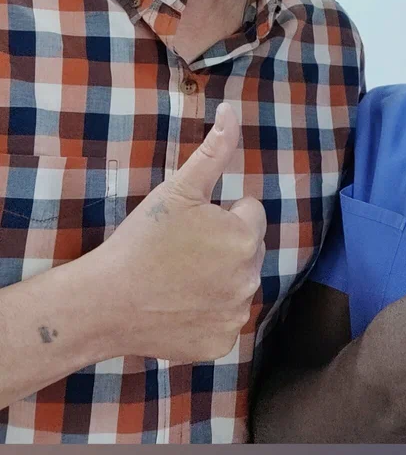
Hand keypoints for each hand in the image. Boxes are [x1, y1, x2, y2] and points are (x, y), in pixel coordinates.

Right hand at [95, 102, 266, 361]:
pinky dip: (207, 314)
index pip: (248, 212)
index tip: (188, 225)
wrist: (105, 302)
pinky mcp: (221, 344)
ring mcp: (237, 316)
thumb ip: (214, 151)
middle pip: (246, 250)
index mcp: (245, 238)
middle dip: (222, 245)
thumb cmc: (141, 240)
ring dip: (217, 279)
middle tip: (180, 251)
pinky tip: (178, 307)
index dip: (218, 213)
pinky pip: (224, 320)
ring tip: (177, 278)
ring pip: (236, 285)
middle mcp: (251, 279)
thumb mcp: (178, 189)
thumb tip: (233, 110)